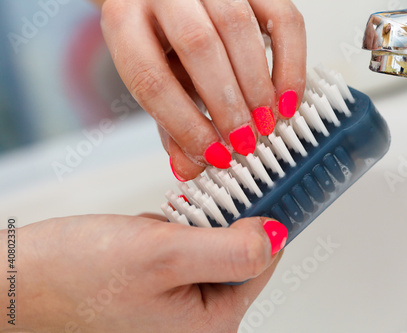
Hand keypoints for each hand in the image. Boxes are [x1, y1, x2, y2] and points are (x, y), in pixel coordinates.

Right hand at [0, 215, 286, 331]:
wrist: (15, 280)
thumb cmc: (76, 274)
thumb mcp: (164, 255)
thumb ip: (229, 248)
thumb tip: (275, 236)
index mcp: (210, 323)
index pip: (262, 263)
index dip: (262, 220)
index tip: (258, 185)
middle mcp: (199, 320)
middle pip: (238, 254)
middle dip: (216, 222)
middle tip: (189, 211)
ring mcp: (179, 304)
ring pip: (211, 246)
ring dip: (193, 225)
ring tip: (159, 227)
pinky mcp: (161, 287)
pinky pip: (186, 249)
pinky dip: (174, 231)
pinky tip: (148, 233)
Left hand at [96, 0, 306, 179]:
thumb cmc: (163, 41)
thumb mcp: (159, 81)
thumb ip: (172, 123)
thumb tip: (190, 167)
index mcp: (125, 20)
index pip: (149, 76)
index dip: (184, 124)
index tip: (213, 156)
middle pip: (197, 46)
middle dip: (226, 105)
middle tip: (245, 143)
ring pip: (238, 26)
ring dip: (258, 86)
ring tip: (267, 125)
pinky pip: (282, 17)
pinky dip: (291, 63)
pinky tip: (288, 99)